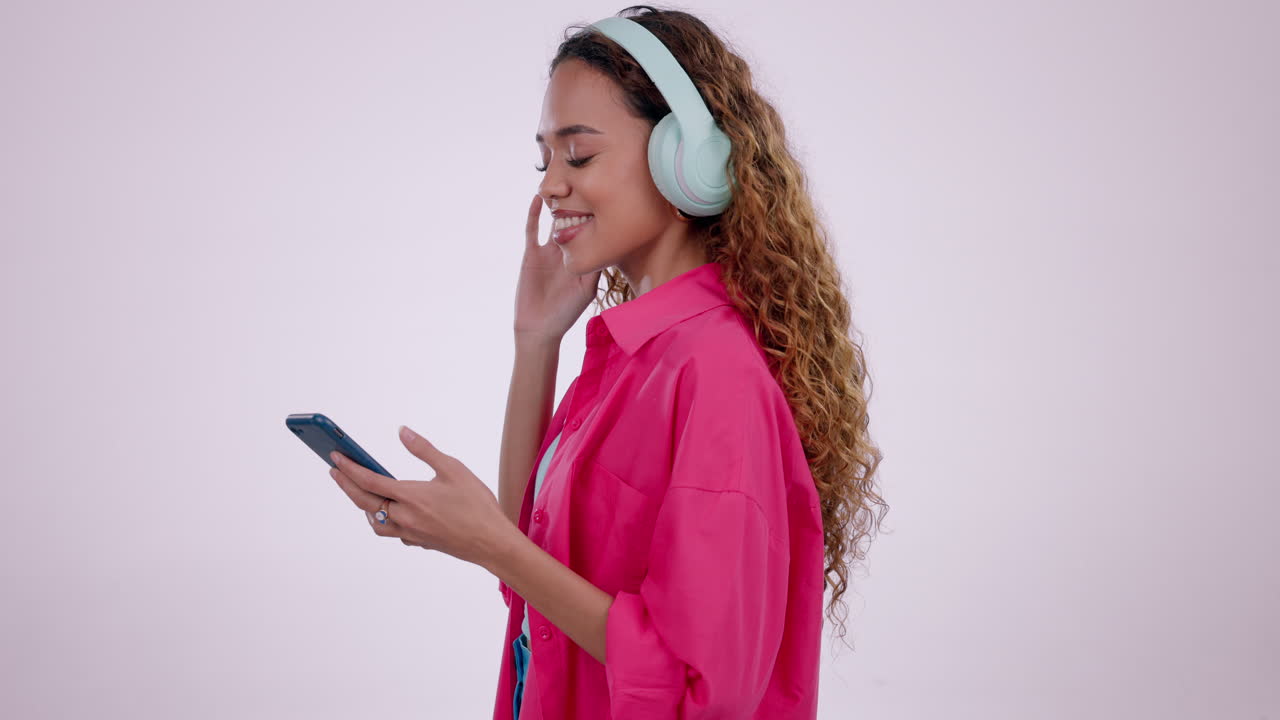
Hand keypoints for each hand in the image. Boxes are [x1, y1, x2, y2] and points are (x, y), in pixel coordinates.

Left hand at [329, 425, 512, 567]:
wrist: (491, 543)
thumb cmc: (477, 505)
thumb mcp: (453, 469)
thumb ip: (424, 450)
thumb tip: (402, 432)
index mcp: (411, 496)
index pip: (369, 481)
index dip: (349, 467)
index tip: (335, 456)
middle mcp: (405, 517)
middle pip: (364, 501)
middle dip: (346, 485)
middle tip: (335, 470)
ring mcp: (410, 533)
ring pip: (374, 521)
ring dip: (362, 505)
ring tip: (359, 491)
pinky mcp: (419, 541)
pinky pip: (391, 531)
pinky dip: (383, 519)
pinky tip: (391, 511)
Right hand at [513, 193, 601, 341]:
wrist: (539, 327)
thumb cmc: (566, 313)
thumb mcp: (586, 289)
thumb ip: (594, 268)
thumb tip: (607, 246)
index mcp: (583, 257)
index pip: (592, 231)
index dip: (598, 215)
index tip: (607, 196)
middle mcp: (566, 250)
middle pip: (573, 220)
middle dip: (579, 203)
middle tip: (586, 181)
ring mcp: (548, 250)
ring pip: (553, 220)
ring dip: (557, 204)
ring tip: (562, 183)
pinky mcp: (531, 252)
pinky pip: (532, 229)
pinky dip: (534, 213)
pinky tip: (538, 198)